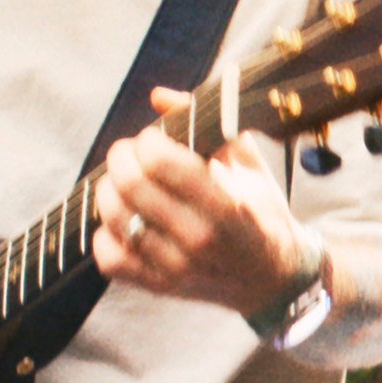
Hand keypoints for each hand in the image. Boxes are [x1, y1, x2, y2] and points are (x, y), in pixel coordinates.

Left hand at [93, 87, 321, 313]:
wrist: (275, 279)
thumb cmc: (264, 214)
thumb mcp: (250, 165)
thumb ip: (209, 126)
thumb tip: (158, 96)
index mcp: (226, 205)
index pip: (162, 162)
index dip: (148, 140)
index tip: (154, 138)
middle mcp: (198, 239)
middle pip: (131, 185)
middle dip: (122, 157)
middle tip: (130, 153)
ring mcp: (176, 267)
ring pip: (114, 218)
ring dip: (110, 190)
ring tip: (124, 183)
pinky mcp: (160, 286)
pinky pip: (109, 258)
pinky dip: (106, 235)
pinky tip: (124, 222)